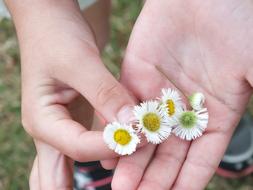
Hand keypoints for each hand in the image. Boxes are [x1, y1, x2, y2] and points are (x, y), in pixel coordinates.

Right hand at [5, 0, 135, 188]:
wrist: (51, 22)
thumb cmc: (56, 36)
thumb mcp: (79, 62)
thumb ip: (105, 94)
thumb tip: (131, 125)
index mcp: (42, 120)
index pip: (79, 147)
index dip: (113, 144)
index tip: (143, 136)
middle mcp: (51, 131)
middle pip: (54, 180)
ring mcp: (64, 128)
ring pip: (70, 166)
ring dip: (89, 176)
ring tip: (118, 183)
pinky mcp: (77, 120)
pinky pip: (87, 147)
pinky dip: (101, 155)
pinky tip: (117, 159)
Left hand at [111, 0, 252, 188]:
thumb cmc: (239, 24)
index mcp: (217, 113)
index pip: (200, 158)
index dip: (187, 181)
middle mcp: (185, 108)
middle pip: (168, 152)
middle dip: (154, 177)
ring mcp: (159, 92)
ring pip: (144, 134)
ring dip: (133, 160)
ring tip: (120, 184)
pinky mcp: (136, 74)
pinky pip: (125, 107)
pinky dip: (118, 128)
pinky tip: (109, 149)